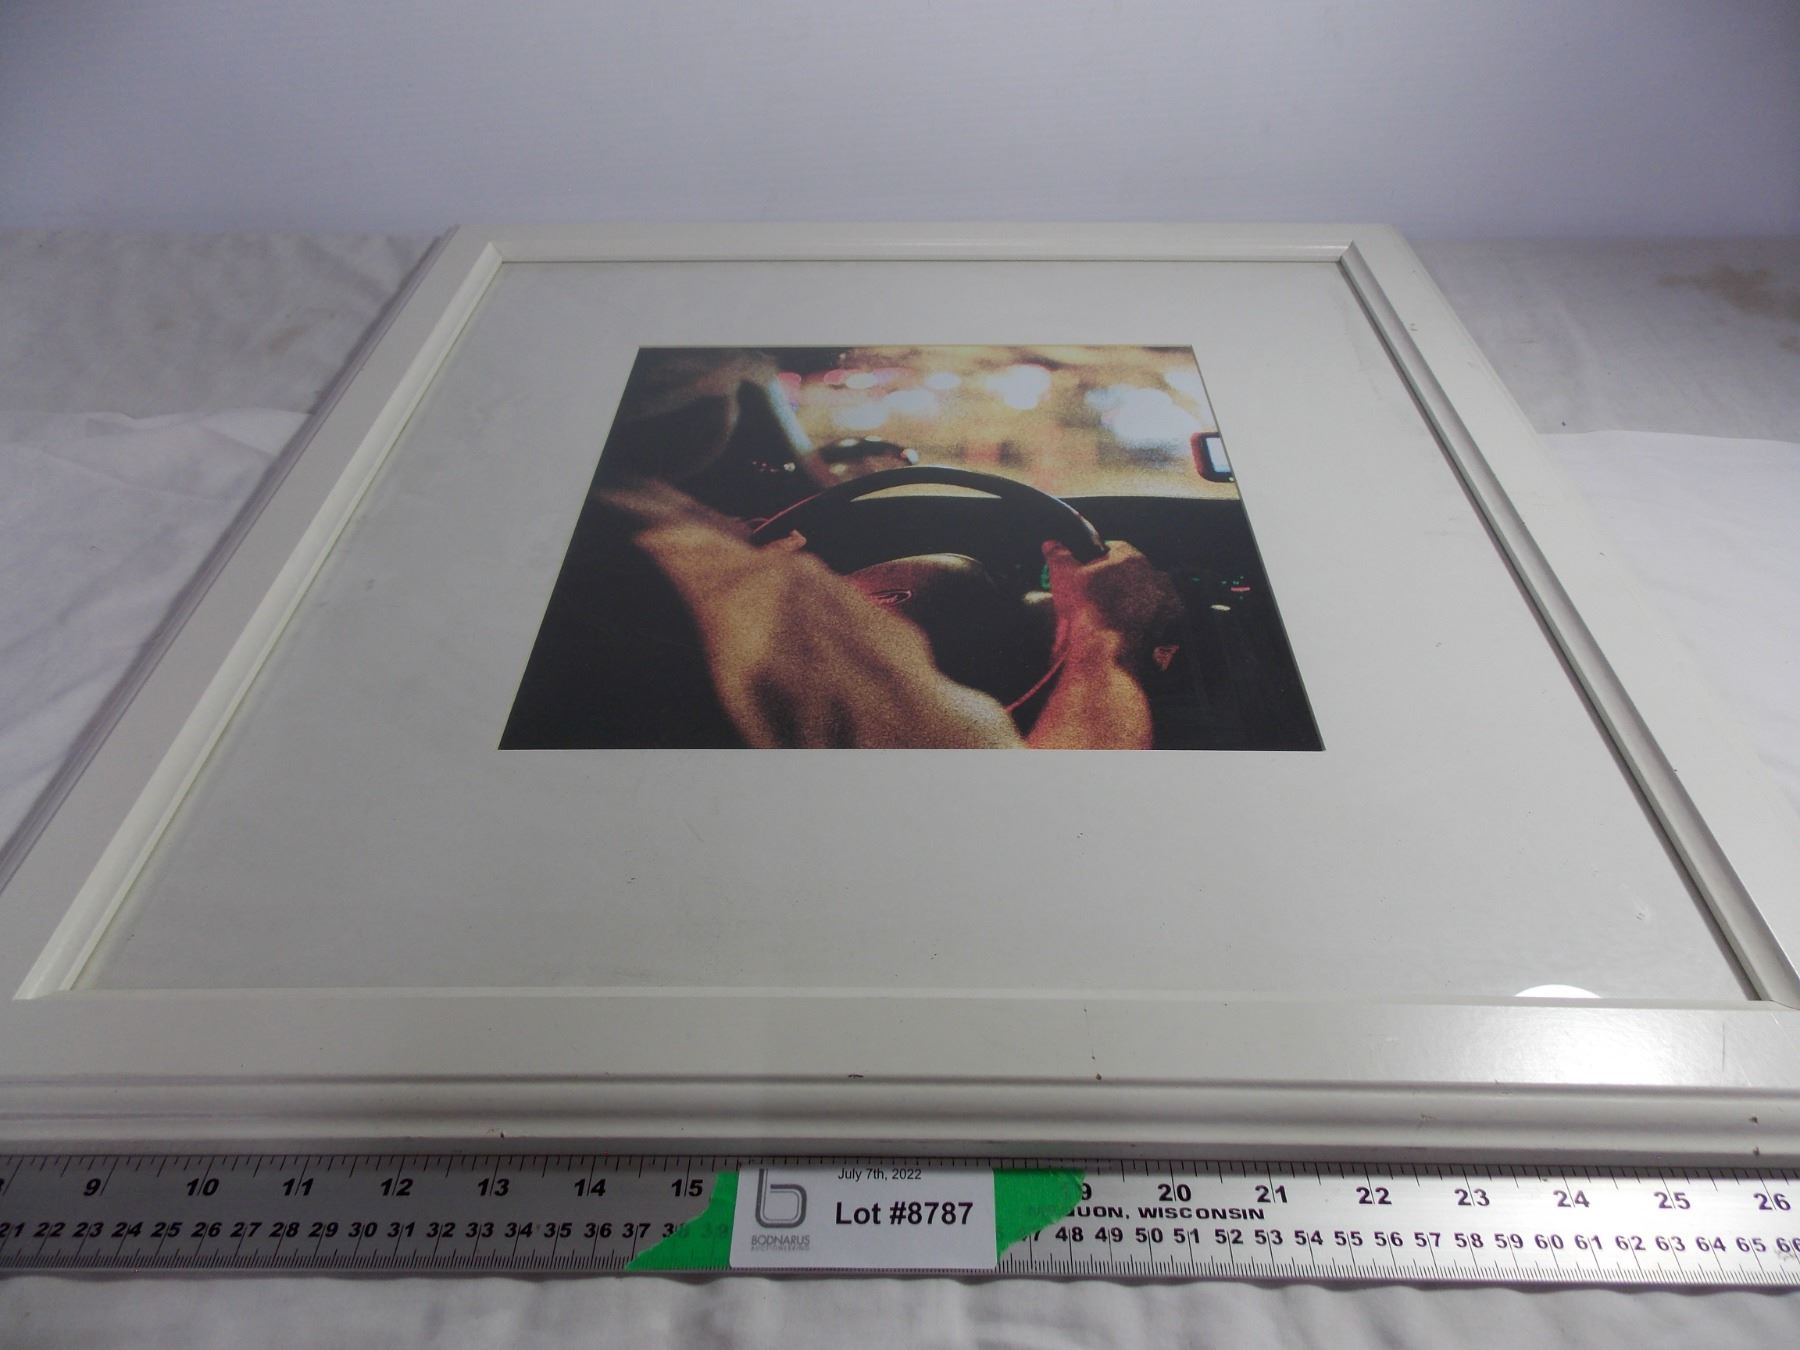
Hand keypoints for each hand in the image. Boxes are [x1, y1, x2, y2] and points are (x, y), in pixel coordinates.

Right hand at [1041, 538, 1180, 665]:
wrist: (1108, 647)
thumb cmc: (1088, 608)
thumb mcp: (1064, 577)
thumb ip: (1059, 556)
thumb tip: (1051, 545)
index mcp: (1129, 558)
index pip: (1115, 548)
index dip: (1099, 558)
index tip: (1090, 569)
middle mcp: (1153, 574)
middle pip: (1134, 571)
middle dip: (1120, 581)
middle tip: (1102, 595)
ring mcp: (1164, 599)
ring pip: (1149, 594)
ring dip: (1136, 600)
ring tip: (1117, 615)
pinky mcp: (1170, 624)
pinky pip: (1159, 617)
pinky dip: (1148, 621)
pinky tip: (1132, 629)